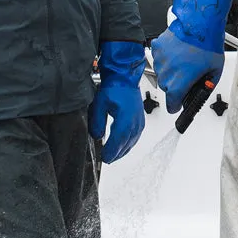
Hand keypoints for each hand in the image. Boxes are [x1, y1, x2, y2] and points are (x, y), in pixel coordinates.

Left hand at [91, 40, 146, 162]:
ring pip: (131, 142)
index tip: (104, 158)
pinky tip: (122, 146)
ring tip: (113, 156)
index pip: (118, 140)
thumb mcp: (100, 104)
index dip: (111, 151)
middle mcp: (135, 122)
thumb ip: (97, 122)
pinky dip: (128, 144)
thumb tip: (96, 136)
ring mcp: (139, 122)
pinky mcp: (140, 121)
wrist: (125, 77)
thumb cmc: (115, 87)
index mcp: (126, 118)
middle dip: (116, 154)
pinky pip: (135, 137)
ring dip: (122, 150)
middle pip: (126, 144)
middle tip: (106, 159)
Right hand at [151, 0, 231, 111]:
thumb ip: (206, 85)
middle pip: (167, 88)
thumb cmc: (208, 44)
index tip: (177, 105)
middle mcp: (166, 73)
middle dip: (175, 85)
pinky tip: (178, 52)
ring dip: (170, 71)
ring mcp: (159, 60)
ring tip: (184, 60)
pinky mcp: (156, 48)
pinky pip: (159, 58)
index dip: (176, 106)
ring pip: (162, 73)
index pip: (171, 104)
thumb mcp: (215, 71)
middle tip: (187, 75)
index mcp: (179, 83)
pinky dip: (166, 58)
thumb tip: (202, 91)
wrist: (200, 22)